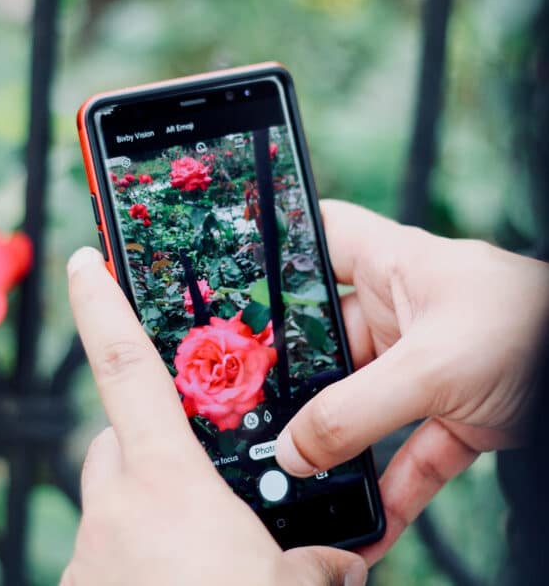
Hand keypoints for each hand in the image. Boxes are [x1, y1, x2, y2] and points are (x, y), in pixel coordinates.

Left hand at [61, 247, 367, 585]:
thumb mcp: (291, 585)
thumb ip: (310, 559)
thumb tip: (338, 562)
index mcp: (165, 482)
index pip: (124, 364)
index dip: (100, 303)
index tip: (82, 259)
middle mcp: (114, 507)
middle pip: (117, 442)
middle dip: (150, 445)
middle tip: (194, 479)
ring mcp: (89, 553)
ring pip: (112, 499)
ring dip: (149, 511)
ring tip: (196, 550)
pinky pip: (106, 551)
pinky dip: (137, 556)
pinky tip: (174, 583)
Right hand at [275, 200, 548, 561]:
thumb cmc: (532, 329)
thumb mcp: (432, 367)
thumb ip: (355, 411)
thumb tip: (294, 450)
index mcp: (390, 267)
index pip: (319, 239)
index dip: (279, 254)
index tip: (238, 288)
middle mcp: (399, 310)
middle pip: (327, 338)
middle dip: (297, 377)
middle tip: (256, 408)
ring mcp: (422, 363)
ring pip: (363, 402)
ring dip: (340, 443)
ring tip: (304, 474)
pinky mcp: (451, 410)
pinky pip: (406, 448)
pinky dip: (390, 483)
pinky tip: (370, 519)